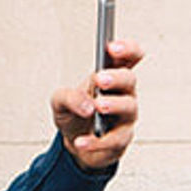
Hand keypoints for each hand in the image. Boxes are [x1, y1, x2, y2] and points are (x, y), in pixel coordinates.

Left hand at [54, 40, 142, 172]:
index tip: (112, 48)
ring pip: (129, 107)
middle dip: (116, 78)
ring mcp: (125, 116)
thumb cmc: (75, 113)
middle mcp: (123, 93)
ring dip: (114, 105)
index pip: (130, 56)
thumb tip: (87, 105)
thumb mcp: (60, 101)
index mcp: (111, 75)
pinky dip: (96, 141)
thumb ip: (69, 97)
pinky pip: (115, 139)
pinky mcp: (122, 138)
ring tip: (98, 106)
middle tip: (101, 80)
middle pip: (130, 79)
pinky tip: (81, 141)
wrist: (76, 142)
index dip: (127, 49)